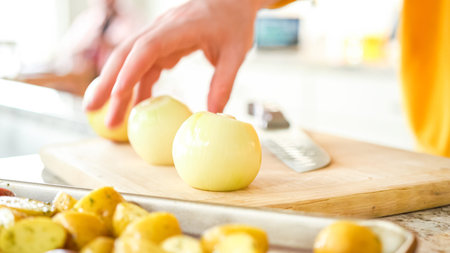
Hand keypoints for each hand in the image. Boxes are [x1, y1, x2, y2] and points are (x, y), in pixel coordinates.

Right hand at [83, 0, 269, 126]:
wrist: (231, 1)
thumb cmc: (234, 23)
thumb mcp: (236, 52)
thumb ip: (224, 82)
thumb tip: (213, 115)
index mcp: (182, 26)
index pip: (149, 46)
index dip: (131, 69)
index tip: (117, 94)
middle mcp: (163, 28)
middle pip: (127, 53)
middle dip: (107, 81)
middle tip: (92, 109)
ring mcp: (160, 35)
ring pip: (129, 60)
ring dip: (116, 87)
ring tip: (107, 116)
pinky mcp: (162, 44)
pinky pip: (143, 66)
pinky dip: (136, 86)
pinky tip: (134, 106)